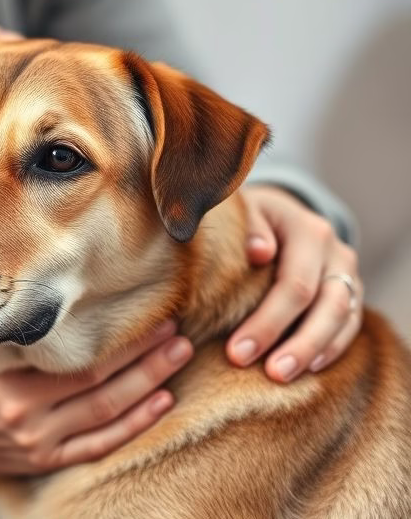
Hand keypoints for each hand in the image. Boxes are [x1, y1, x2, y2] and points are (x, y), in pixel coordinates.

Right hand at [0, 322, 191, 515]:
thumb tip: (22, 270)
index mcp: (7, 381)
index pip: (79, 359)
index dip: (122, 341)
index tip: (153, 314)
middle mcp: (26, 415)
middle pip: (101, 384)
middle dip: (146, 359)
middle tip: (179, 332)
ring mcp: (37, 443)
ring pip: (106, 415)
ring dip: (149, 387)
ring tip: (180, 358)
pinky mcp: (42, 460)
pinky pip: (96, 447)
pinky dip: (131, 427)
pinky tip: (161, 405)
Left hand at [227, 185, 361, 381]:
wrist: (274, 211)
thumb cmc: (248, 217)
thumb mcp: (242, 211)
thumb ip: (248, 225)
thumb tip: (259, 252)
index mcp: (306, 229)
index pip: (294, 284)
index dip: (268, 322)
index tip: (236, 352)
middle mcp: (334, 251)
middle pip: (324, 304)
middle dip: (295, 344)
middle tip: (267, 373)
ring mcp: (347, 272)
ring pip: (342, 318)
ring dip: (313, 351)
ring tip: (282, 376)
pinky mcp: (351, 290)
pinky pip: (350, 324)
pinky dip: (332, 348)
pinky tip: (309, 369)